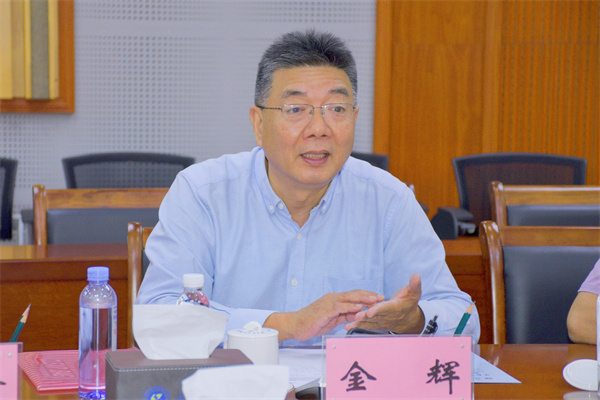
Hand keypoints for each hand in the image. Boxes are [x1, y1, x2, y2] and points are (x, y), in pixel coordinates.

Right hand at [264, 290, 383, 341]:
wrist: (295, 324)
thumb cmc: (312, 322)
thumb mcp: (332, 319)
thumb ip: (344, 315)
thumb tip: (356, 315)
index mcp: (335, 300)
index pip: (354, 295)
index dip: (366, 295)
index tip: (378, 298)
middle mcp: (333, 299)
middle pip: (354, 294)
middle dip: (368, 295)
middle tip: (381, 297)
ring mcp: (328, 303)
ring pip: (348, 298)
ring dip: (362, 299)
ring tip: (374, 300)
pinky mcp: (325, 310)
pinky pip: (339, 307)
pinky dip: (350, 306)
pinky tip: (359, 307)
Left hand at [344, 273, 424, 333]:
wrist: (409, 319)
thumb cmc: (409, 303)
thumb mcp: (414, 293)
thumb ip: (414, 285)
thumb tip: (416, 276)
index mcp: (395, 307)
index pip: (386, 308)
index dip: (378, 309)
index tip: (370, 311)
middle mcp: (387, 316)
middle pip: (375, 316)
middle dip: (365, 316)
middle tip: (356, 316)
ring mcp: (382, 321)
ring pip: (370, 322)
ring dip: (360, 323)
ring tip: (349, 324)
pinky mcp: (377, 324)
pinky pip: (368, 326)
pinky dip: (358, 326)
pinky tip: (348, 327)